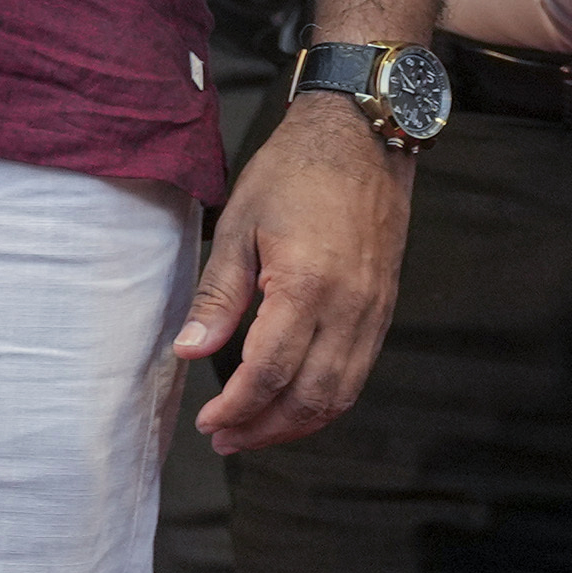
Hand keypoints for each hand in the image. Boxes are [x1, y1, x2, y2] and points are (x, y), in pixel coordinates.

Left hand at [175, 90, 416, 454]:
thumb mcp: (241, 223)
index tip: (206, 422)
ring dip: (294, 425)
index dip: (234, 408)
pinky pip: (357, 374)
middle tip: (223, 438)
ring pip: (339, 396)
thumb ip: (218, 296)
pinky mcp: (383, 308)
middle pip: (308, 398)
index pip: (268, 373)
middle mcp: (349, 306)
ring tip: (253, 431)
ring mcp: (373, 311)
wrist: (363, 133)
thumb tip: (188, 353)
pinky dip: (325, 401)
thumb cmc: (296, 170)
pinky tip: (293, 401)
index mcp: (307, 284)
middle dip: (262, 430)